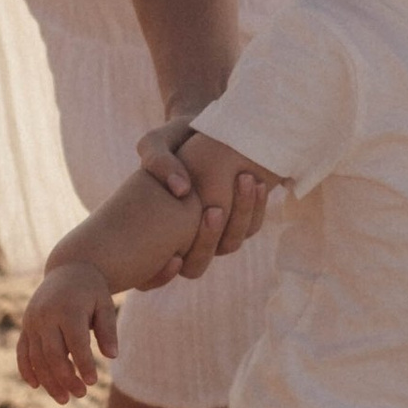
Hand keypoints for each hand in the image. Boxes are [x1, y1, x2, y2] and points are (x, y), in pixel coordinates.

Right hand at [20, 263, 119, 404]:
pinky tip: (37, 386)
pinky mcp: (25, 326)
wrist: (68, 269)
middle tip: (81, 395)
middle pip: (52, 354)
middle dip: (65, 378)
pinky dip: (27, 370)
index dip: (83, 364)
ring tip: (64, 399)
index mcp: (68, 308)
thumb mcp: (104, 305)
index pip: (75, 342)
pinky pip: (22, 352)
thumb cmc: (91, 292)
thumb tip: (112, 356)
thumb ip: (109, 330)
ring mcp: (32, 321)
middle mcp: (46, 315)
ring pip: (36, 358)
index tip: (92, 382)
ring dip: (48, 381)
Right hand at [134, 117, 279, 281]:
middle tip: (214, 209)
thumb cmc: (173, 140)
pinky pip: (250, 228)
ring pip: (228, 246)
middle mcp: (183, 240)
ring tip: (244, 179)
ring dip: (240, 217)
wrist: (202, 129)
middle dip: (207, 242)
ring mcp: (213, 233)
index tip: (172, 256)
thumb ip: (157, 160)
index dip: (158, 277)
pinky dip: (256, 208)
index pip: (149, 278)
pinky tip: (257, 181)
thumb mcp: (157, 143)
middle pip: (195, 267)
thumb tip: (181, 189)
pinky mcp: (238, 220)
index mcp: (154, 234)